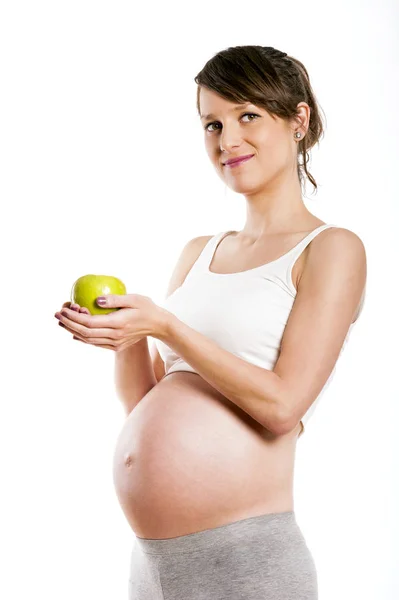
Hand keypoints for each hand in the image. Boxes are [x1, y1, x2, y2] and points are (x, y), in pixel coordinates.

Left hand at [54, 294, 168, 351]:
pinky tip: (74, 332)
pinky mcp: (116, 346)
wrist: (159, 325)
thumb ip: (115, 299)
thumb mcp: (134, 298)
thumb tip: (96, 300)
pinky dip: (83, 338)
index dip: (74, 317)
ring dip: (73, 331)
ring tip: (61, 322)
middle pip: (85, 333)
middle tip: (57, 314)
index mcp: (118, 324)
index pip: (90, 323)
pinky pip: (95, 343)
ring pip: (88, 340)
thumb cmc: (146, 307)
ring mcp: (115, 343)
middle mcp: (115, 336)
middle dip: (68, 324)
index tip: (64, 309)